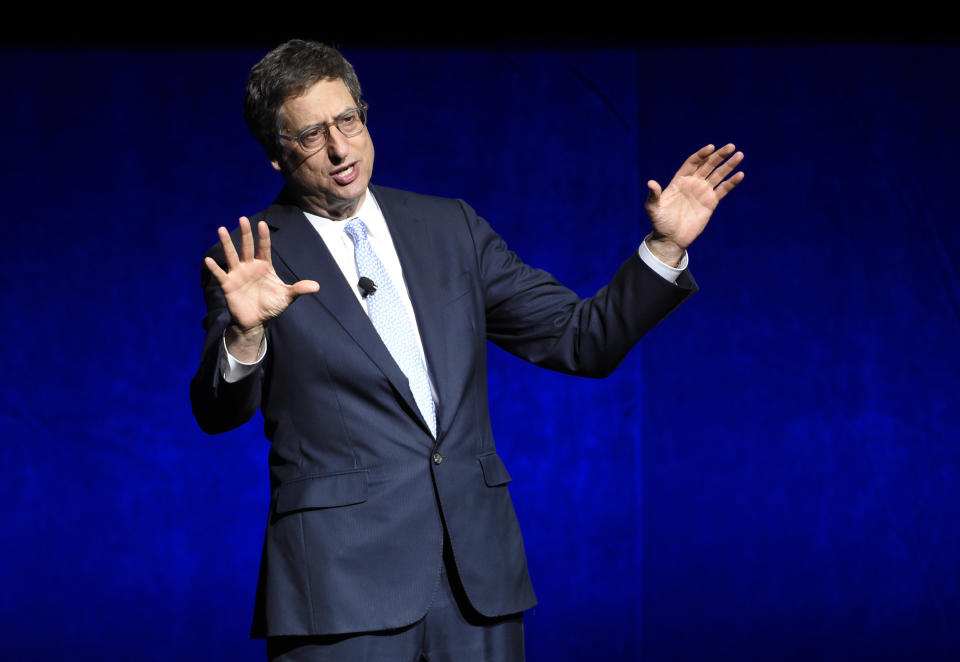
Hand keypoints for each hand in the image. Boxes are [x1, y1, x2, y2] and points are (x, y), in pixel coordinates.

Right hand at [205, 217, 318, 358]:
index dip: (263, 236)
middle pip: (247, 247)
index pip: (264, 248)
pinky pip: (220, 275)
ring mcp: (238, 274)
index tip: (262, 224)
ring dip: (227, 243)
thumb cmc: (271, 306)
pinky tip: (208, 260)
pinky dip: (214, 268)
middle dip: (246, 233)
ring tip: (221, 229)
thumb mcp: (287, 297)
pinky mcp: (228, 285)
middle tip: (243, 218)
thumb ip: (299, 289)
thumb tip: (317, 286)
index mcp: (264, 266)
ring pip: (232, 256)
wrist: (256, 321)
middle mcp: (250, 267)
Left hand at [644, 143, 743, 265]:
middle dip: (719, 156)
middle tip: (731, 147)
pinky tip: (740, 175)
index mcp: (679, 181)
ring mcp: (703, 192)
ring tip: (739, 155)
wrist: (671, 239)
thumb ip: (654, 195)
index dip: (701, 155)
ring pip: (718, 175)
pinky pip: (723, 190)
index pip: (692, 163)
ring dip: (728, 165)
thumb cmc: (660, 223)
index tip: (711, 147)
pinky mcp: (711, 202)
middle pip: (708, 165)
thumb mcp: (653, 209)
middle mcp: (693, 183)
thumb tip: (650, 183)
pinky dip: (731, 183)